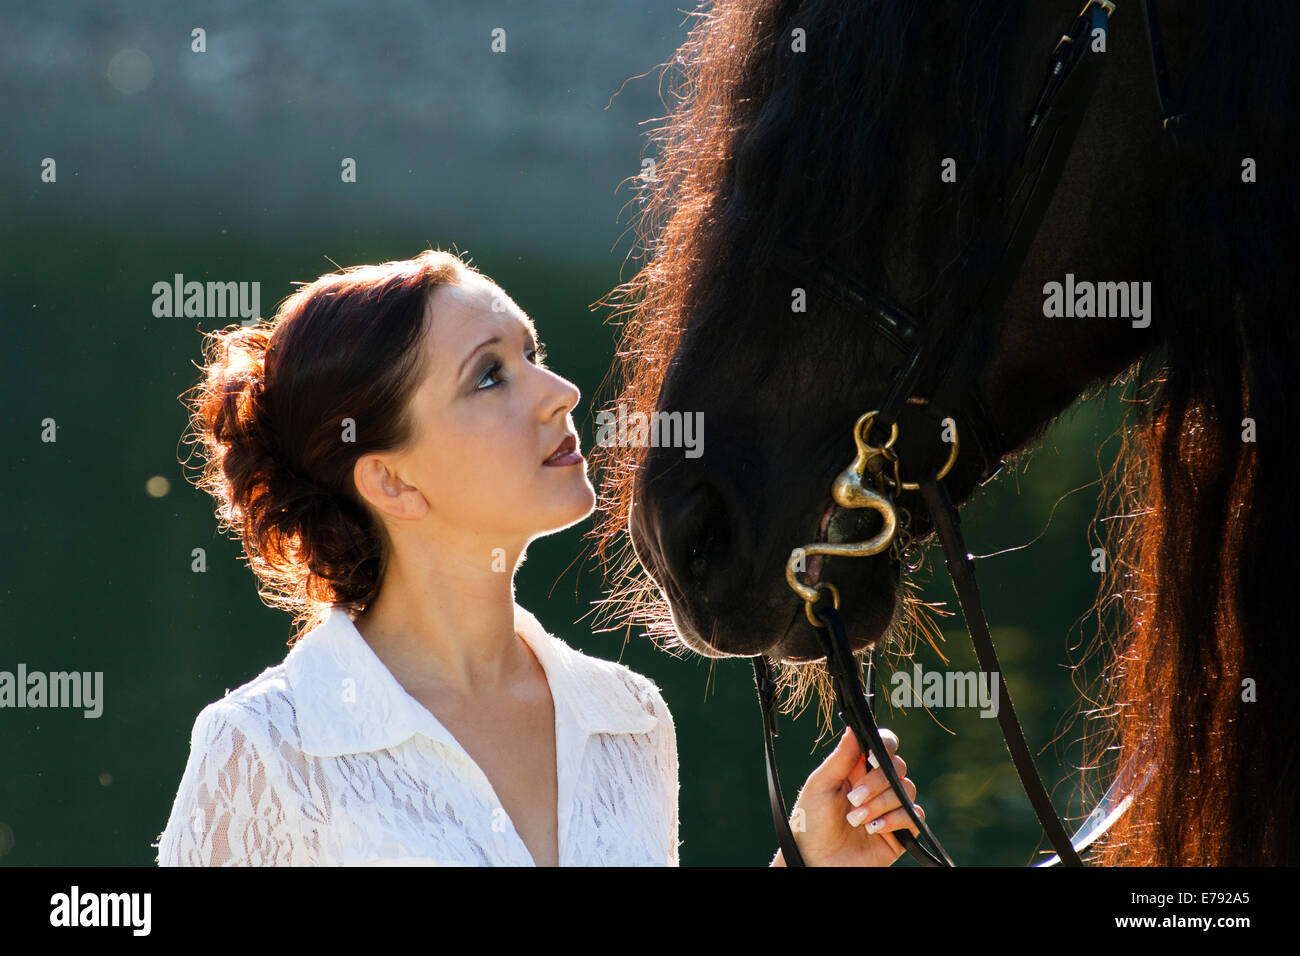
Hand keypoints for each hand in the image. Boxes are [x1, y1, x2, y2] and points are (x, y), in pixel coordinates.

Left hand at [780, 726, 923, 866]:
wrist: (814, 862)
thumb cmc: (810, 823)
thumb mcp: (820, 785)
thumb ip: (840, 757)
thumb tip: (853, 727)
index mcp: (857, 769)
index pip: (883, 746)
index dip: (885, 745)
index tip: (872, 756)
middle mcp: (877, 786)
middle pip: (898, 766)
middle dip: (877, 782)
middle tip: (853, 799)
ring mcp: (889, 808)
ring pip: (906, 790)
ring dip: (880, 803)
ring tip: (857, 820)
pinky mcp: (899, 832)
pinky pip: (913, 815)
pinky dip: (895, 819)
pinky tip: (873, 828)